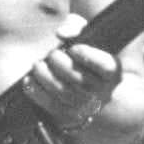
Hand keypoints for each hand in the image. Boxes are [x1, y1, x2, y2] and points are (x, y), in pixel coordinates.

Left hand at [23, 14, 122, 129]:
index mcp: (113, 73)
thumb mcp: (92, 41)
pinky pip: (49, 104)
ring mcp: (85, 107)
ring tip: (38, 65)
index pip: (105, 66)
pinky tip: (30, 79)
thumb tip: (60, 32)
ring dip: (44, 75)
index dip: (87, 55)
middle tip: (53, 54)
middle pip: (78, 78)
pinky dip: (35, 90)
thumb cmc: (90, 62)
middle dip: (59, 62)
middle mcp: (101, 92)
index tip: (74, 48)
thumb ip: (77, 27)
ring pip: (62, 91)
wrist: (100, 99)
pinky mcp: (68, 117)